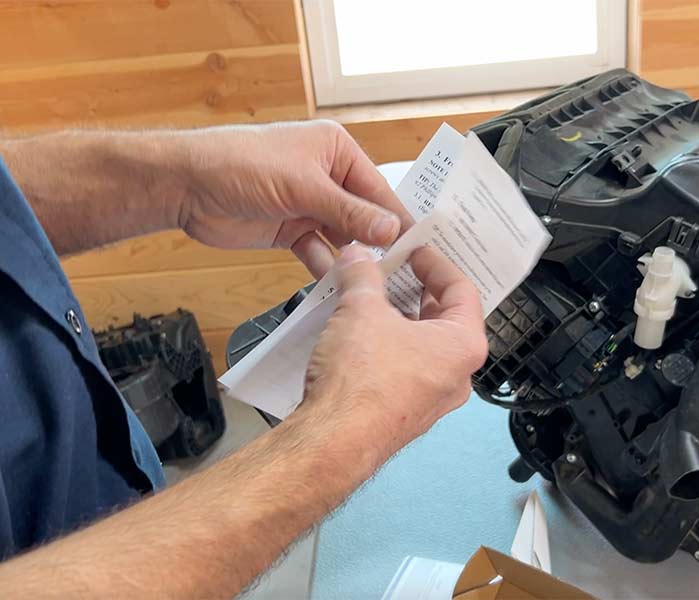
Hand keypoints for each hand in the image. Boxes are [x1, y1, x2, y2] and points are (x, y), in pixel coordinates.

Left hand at [176, 120, 410, 277]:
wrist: (186, 185)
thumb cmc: (243, 165)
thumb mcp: (303, 186)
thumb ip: (349, 211)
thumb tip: (392, 230)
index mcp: (337, 152)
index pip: (378, 189)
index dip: (397, 219)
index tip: (420, 248)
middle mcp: (328, 177)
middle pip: (364, 215)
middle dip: (379, 244)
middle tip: (404, 275)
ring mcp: (309, 206)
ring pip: (342, 238)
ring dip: (354, 260)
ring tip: (377, 289)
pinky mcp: (291, 231)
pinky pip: (318, 254)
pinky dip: (326, 271)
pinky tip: (341, 290)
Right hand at [301, 245, 488, 464]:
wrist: (333, 442)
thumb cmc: (362, 384)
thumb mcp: (361, 309)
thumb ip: (362, 276)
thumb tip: (358, 259)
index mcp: (463, 346)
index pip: (462, 289)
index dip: (436, 263)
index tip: (415, 250)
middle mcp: (456, 375)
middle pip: (443, 317)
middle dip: (414, 289)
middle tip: (394, 268)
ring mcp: (431, 398)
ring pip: (421, 344)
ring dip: (397, 316)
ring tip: (371, 294)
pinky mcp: (404, 412)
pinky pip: (403, 368)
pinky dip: (386, 344)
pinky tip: (358, 330)